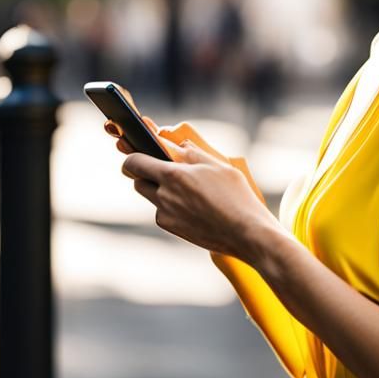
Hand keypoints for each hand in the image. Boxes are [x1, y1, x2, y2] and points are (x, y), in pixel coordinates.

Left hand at [103, 116, 278, 261]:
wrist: (246, 233)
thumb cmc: (236, 196)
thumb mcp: (217, 166)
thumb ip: (192, 154)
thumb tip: (177, 145)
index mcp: (173, 175)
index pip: (134, 162)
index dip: (132, 156)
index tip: (136, 155)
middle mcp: (164, 196)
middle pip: (137, 181)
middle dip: (146, 174)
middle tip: (166, 172)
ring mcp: (166, 214)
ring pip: (151, 197)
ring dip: (160, 191)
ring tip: (187, 191)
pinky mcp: (172, 228)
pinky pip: (163, 213)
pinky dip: (171, 207)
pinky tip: (194, 208)